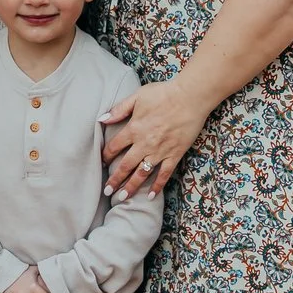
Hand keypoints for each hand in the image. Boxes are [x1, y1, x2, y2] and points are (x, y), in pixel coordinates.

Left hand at [100, 77, 208, 200]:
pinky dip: (157, 186)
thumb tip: (101, 119)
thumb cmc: (164, 93)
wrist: (190, 97)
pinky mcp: (175, 154)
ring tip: (122, 198)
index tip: (101, 162)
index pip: (114, 146)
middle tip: (106, 191)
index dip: (106, 155)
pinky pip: (164, 174)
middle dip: (114, 180)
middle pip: (125, 165)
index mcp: (134, 129)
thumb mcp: (137, 96)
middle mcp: (145, 143)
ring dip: (131, 187)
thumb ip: (119, 109)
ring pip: (142, 174)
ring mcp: (160, 151)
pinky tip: (150, 196)